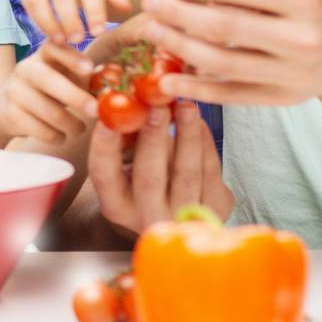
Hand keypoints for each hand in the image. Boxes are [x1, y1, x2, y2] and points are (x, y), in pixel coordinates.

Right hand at [0, 41, 97, 143]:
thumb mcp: (64, 77)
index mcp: (43, 55)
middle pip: (49, 81)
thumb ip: (85, 77)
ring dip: (71, 124)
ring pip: (48, 111)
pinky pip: (40, 130)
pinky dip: (57, 137)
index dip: (71, 57)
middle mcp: (25, 68)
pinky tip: (62, 136)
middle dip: (75, 97)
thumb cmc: (49, 91)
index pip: (54, 48)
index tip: (89, 69)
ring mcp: (14, 91)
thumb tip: (112, 83)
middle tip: (96, 111)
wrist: (7, 108)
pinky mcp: (9, 114)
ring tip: (80, 129)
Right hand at [88, 99, 231, 235]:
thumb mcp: (128, 161)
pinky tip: (199, 121)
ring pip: (186, 174)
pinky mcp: (216, 209)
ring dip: (187, 135)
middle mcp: (149, 218)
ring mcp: (184, 217)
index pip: (104, 176)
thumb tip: (131, 103)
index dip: (104, 147)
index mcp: (117, 206)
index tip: (108, 118)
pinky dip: (205, 141)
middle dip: (153, 138)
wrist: (179, 207)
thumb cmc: (145, 175)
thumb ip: (126, 137)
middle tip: (157, 106)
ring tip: (185, 105)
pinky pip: (211, 171)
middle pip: (149, 178)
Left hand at [140, 0, 321, 105]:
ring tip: (153, 32)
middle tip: (149, 3)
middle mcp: (303, 38)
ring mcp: (295, 73)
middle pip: (224, 28)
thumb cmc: (317, 3)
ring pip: (223, 63)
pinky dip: (196, 89)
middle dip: (178, 14)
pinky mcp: (286, 98)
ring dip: (178, 48)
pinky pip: (233, 96)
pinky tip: (168, 80)